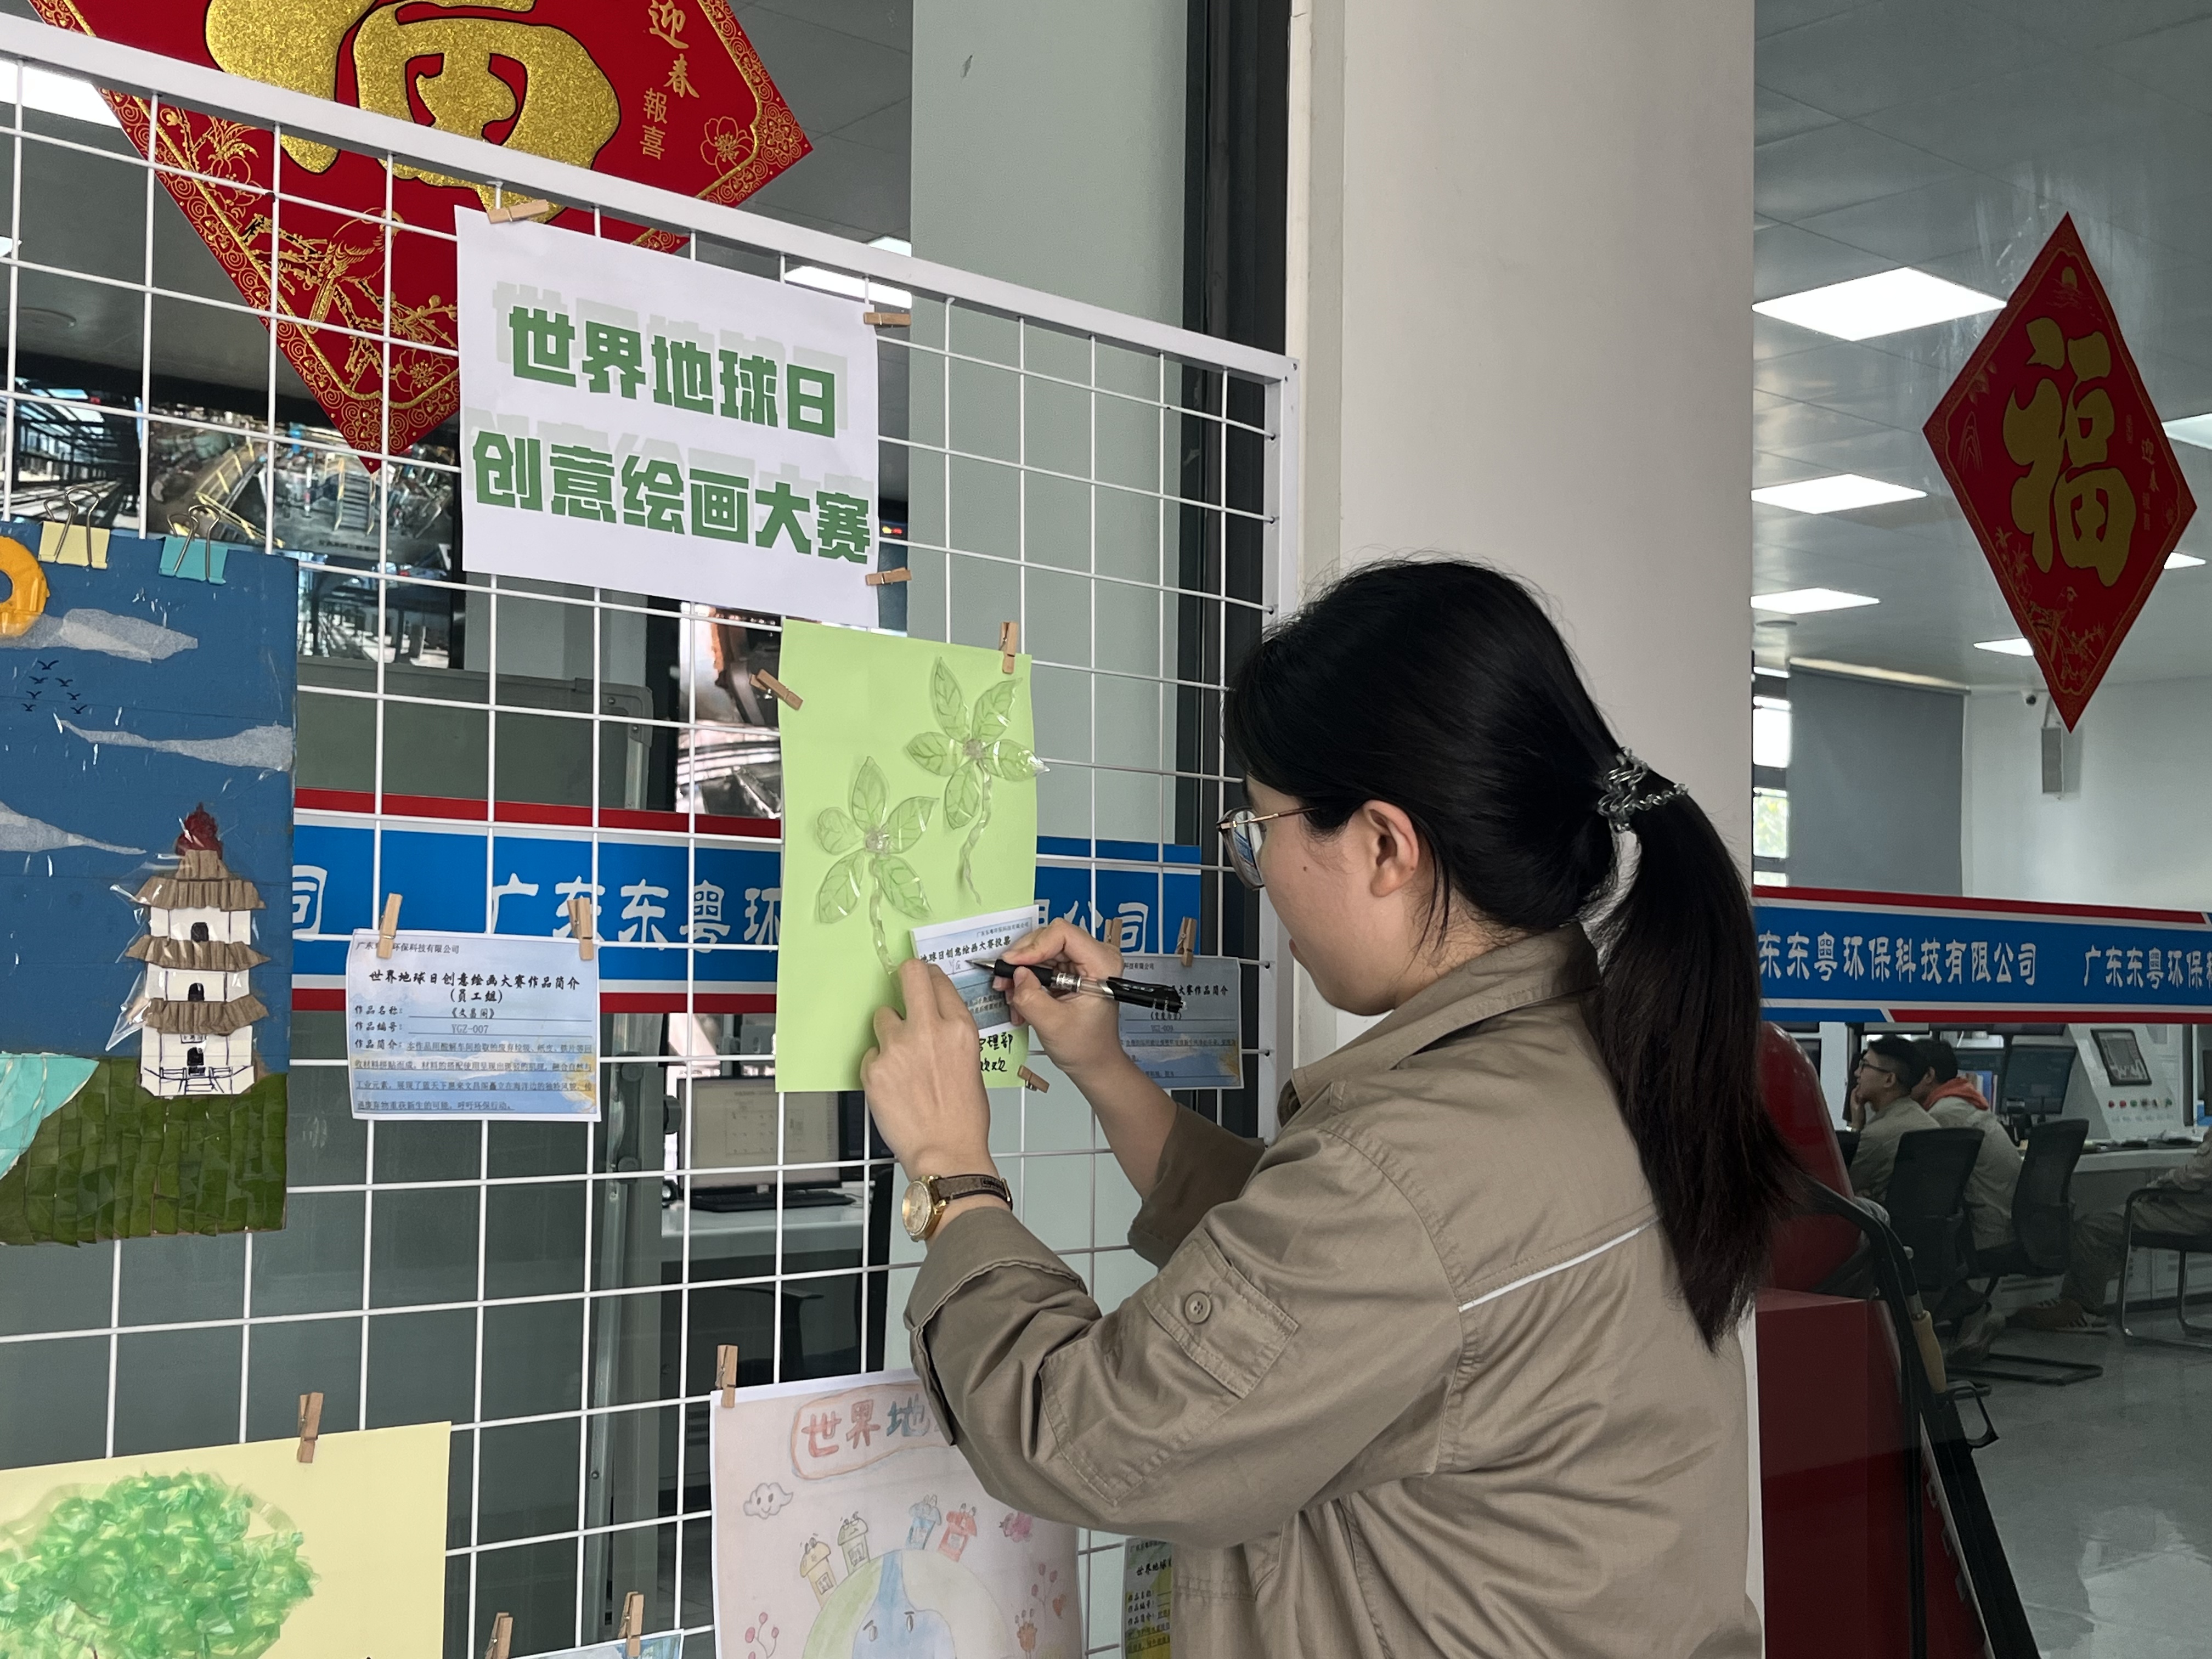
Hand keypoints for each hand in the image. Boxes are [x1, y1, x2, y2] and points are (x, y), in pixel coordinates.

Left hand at [860, 959, 997, 1177]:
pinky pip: (871, 1052)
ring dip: (889, 1031)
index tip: (924, 982)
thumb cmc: (964, 1118)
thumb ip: (951, 1034)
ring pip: (883, 1015)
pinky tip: (894, 1085)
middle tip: (904, 989)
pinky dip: (879, 1064)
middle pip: (910, 974)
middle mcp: (929, 1030)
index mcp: (960, 1028)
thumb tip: (934, 1017)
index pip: (938, 979)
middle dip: (906, 977)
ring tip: (901, 1059)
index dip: (929, 979)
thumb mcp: (973, 1063)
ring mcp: (898, 1048)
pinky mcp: (874, 1068)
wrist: (946, 1153)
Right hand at [994, 920, 1134, 1078]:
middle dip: (1022, 960)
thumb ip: (1031, 997)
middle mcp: (1095, 957)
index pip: (1063, 934)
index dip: (1033, 946)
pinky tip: (1021, 999)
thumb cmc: (1087, 1047)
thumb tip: (1016, 974)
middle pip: (1048, 939)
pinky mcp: (1071, 970)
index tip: (1014, 964)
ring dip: (1021, 972)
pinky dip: (1026, 980)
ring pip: (1041, 951)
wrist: (1094, 1062)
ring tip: (1012, 995)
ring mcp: (1082, 962)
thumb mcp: (1052, 1024)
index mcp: (1102, 964)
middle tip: (1004, 980)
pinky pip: (1042, 964)